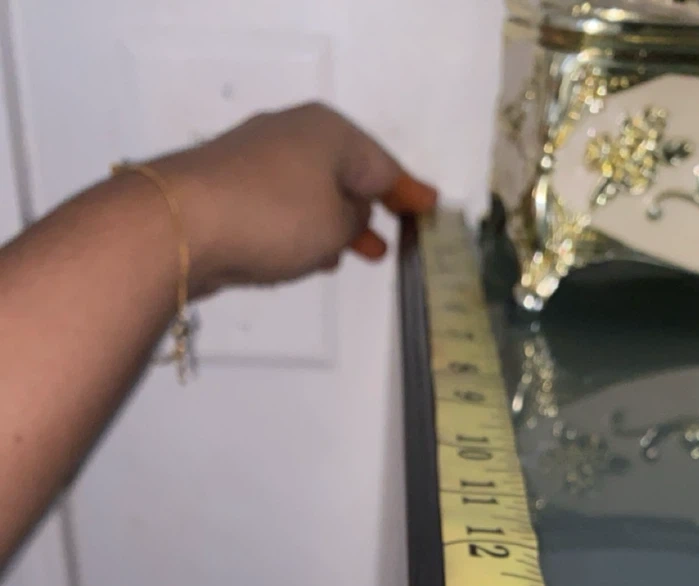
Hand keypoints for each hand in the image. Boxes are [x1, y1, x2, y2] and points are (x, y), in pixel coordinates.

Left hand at [153, 103, 437, 296]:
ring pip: (312, 192)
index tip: (430, 208)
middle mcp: (294, 134)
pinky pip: (283, 208)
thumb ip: (356, 219)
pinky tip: (309, 254)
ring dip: (336, 222)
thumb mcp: (337, 225)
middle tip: (395, 238)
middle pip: (345, 173)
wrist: (181, 225)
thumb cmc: (276, 218)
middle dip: (371, 207)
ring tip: (355, 253)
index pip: (382, 165)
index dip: (408, 192)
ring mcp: (257, 159)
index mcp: (331, 132)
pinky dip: (303, 228)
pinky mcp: (229, 188)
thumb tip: (348, 213)